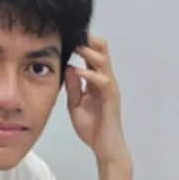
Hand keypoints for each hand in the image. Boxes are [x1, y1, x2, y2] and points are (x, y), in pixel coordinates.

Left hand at [65, 34, 130, 164]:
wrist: (104, 147)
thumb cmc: (92, 127)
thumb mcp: (75, 104)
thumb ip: (72, 87)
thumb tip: (68, 67)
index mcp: (95, 81)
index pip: (91, 55)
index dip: (82, 43)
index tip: (66, 34)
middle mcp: (104, 80)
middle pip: (102, 51)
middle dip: (88, 40)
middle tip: (73, 33)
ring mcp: (109, 88)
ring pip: (104, 62)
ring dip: (90, 53)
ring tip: (76, 47)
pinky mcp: (111, 99)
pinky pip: (103, 82)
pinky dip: (91, 75)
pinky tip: (79, 72)